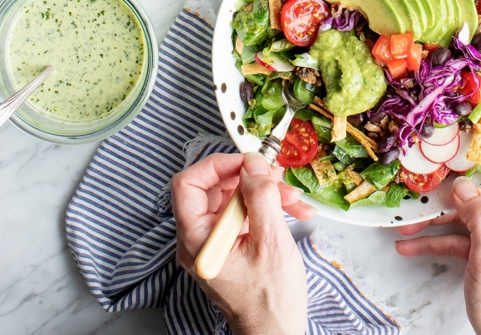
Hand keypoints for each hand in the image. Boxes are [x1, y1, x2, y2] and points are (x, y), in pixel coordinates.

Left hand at [172, 152, 311, 334]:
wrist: (275, 332)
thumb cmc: (269, 301)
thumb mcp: (271, 243)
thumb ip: (260, 198)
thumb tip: (253, 163)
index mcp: (197, 240)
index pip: (188, 184)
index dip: (216, 165)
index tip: (246, 162)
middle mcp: (198, 239)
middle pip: (214, 188)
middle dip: (250, 178)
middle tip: (277, 177)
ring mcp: (213, 241)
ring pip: (233, 198)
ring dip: (265, 192)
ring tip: (293, 199)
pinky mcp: (228, 244)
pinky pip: (242, 213)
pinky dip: (266, 207)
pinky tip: (292, 210)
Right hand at [395, 155, 480, 334]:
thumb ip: (479, 217)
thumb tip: (462, 185)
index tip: (467, 129)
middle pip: (478, 185)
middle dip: (447, 180)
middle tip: (420, 169)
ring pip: (461, 211)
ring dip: (432, 214)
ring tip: (403, 217)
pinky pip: (455, 236)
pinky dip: (432, 238)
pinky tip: (407, 244)